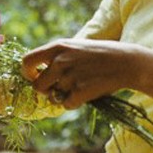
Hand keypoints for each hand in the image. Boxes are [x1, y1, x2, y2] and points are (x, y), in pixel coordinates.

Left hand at [21, 38, 138, 108]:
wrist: (126, 62)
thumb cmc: (100, 55)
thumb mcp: (75, 47)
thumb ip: (56, 57)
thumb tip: (35, 72)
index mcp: (57, 47)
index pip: (26, 61)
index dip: (27, 73)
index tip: (35, 77)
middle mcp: (60, 61)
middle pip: (37, 86)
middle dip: (46, 91)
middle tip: (58, 89)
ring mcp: (70, 76)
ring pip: (53, 97)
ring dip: (63, 97)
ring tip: (79, 87)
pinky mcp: (80, 91)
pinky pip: (67, 105)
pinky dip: (75, 103)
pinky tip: (86, 93)